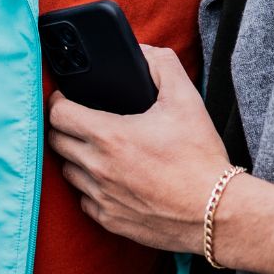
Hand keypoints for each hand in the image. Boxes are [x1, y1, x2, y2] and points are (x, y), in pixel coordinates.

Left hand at [46, 45, 233, 253]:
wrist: (217, 212)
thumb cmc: (200, 157)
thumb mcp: (186, 100)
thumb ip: (162, 65)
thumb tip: (143, 53)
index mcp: (109, 136)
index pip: (58, 114)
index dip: (58, 100)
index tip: (66, 97)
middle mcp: (99, 168)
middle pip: (56, 142)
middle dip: (63, 126)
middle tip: (80, 120)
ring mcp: (102, 197)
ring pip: (68, 171)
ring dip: (75, 157)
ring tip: (95, 149)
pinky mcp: (110, 221)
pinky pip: (85, 201)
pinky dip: (91, 188)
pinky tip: (109, 180)